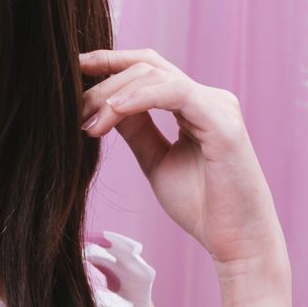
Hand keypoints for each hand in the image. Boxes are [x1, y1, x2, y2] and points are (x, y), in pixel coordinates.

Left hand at [78, 46, 287, 284]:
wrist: (236, 243)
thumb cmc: (202, 208)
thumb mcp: (156, 162)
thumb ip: (136, 130)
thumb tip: (106, 105)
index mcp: (195, 106)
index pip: (149, 69)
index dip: (110, 63)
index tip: (74, 71)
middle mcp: (208, 98)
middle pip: (147, 65)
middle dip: (104, 80)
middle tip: (71, 107)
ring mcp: (218, 105)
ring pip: (155, 74)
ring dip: (113, 93)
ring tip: (87, 121)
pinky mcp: (222, 121)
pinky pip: (173, 93)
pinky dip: (138, 98)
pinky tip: (112, 113)